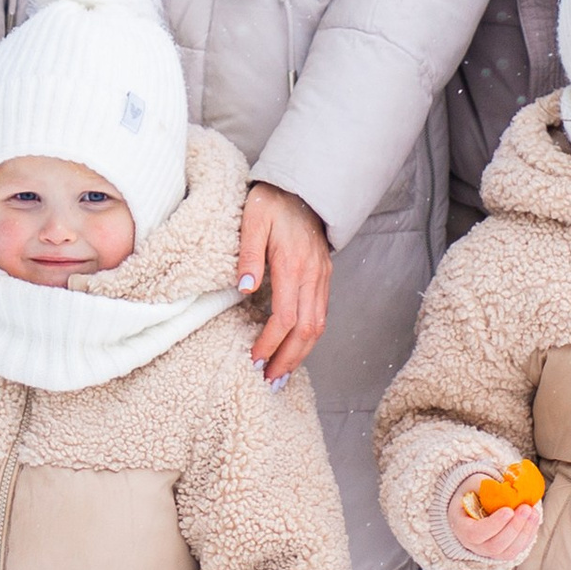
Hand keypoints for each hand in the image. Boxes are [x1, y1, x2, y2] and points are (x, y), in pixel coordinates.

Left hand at [237, 180, 332, 381]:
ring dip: (300, 355)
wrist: (303, 187)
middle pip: (307, 331)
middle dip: (288, 360)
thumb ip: (248, 254)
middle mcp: (312, 276)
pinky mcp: (324, 278)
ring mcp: (322, 278)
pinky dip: (308, 339)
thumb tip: (246, 288)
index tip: (253, 358)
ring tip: (280, 375)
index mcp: (293, 265)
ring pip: (318, 327)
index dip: (270, 343)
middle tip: (268, 381)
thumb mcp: (252, 219)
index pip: (285, 317)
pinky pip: (321, 315)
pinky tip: (294, 350)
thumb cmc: (272, 202)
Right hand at [450, 480, 541, 565]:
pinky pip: (518, 549)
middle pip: (495, 546)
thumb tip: (506, 486)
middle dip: (514, 527)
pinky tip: (534, 518)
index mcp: (462, 528)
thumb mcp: (473, 486)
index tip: (509, 510)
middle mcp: (475, 545)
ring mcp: (490, 552)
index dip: (494, 524)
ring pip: (509, 552)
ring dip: (525, 532)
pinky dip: (529, 534)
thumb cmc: (473, 493)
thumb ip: (484, 486)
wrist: (474, 504)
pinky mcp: (504, 552)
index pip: (476, 533)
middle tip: (526, 508)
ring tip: (533, 512)